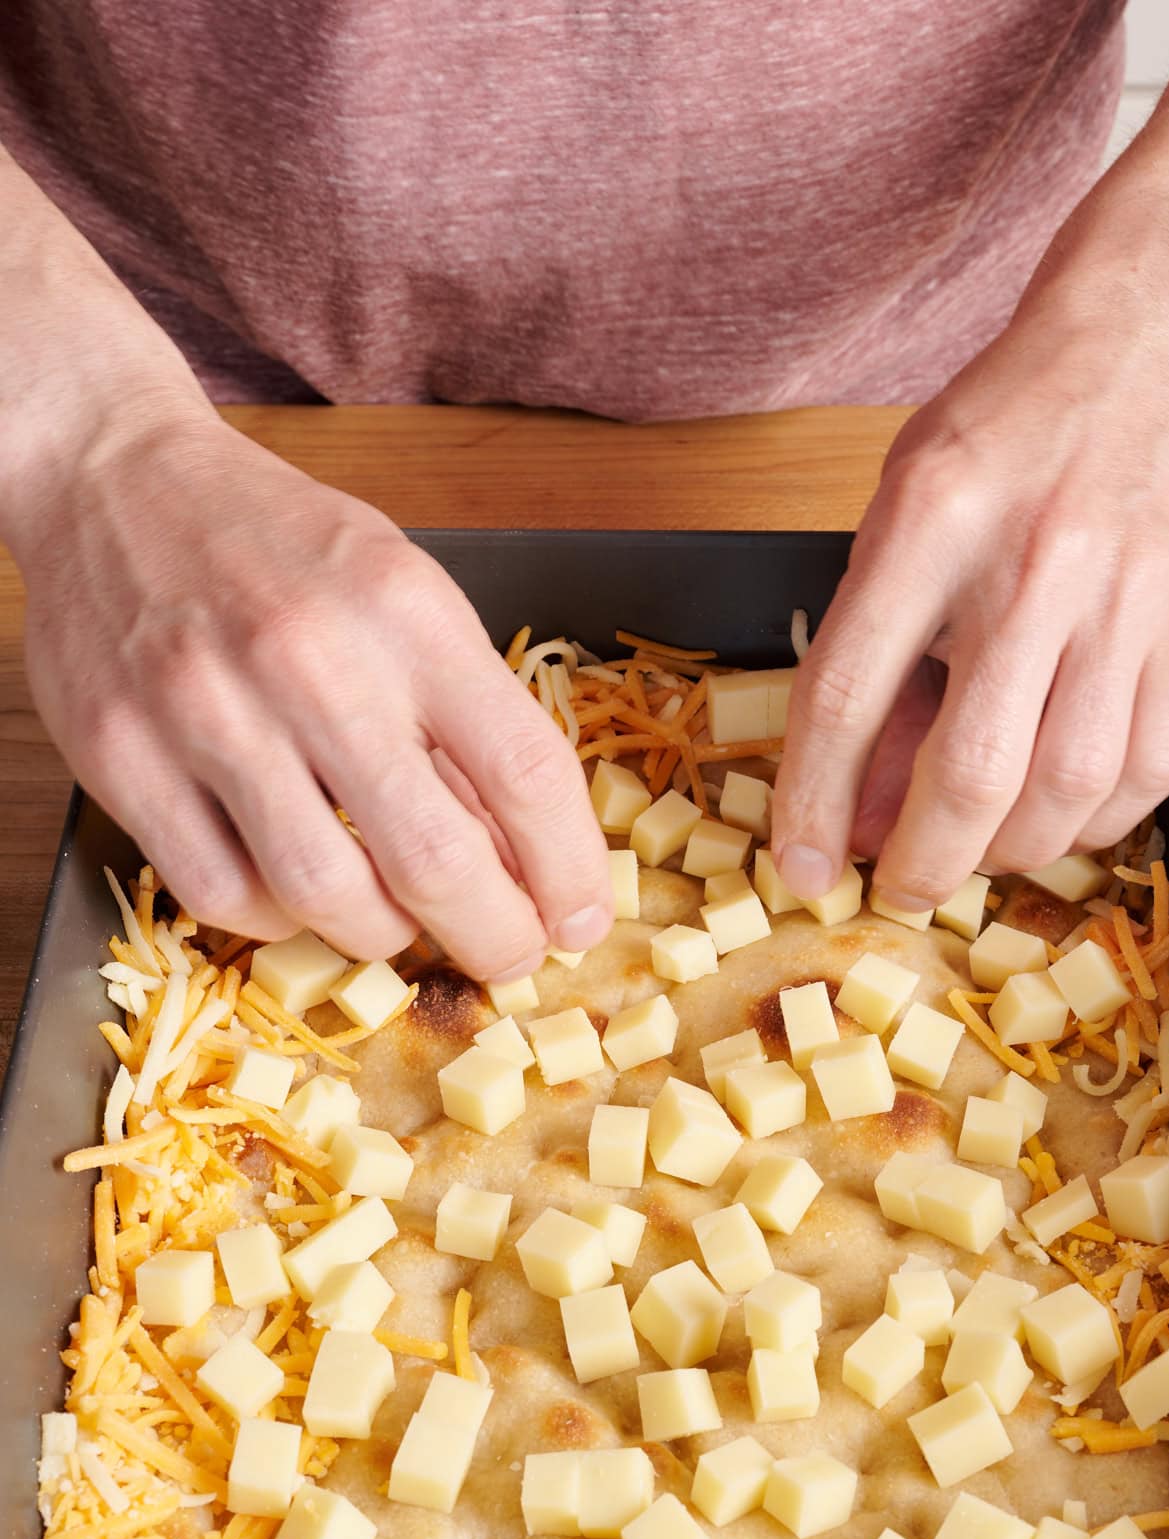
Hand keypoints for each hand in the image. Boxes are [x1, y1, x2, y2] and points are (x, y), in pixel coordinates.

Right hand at [14, 411, 611, 978]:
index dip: (568, 872)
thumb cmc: (280, 546)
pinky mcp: (125, 758)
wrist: (114, 480)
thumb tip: (526, 855)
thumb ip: (464, 713)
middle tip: (508, 955)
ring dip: (386, 938)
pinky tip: (301, 897)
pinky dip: (279, 922)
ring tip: (404, 925)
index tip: (580, 920)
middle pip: (433, 860)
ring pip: (327, 898)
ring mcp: (207, 715)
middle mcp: (309, 663)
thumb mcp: (403, 592)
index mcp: (403, 612)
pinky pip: (224, 895)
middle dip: (493, 936)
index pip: (524, 772)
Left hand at [771, 301, 1168, 907]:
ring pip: (1066, 788)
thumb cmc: (1001, 442)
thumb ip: (873, 656)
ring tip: (982, 848)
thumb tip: (855, 811)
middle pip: (970, 769)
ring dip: (1011, 851)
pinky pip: (1148, 772)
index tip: (803, 867)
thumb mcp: (900, 518)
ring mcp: (1127, 597)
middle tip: (904, 884)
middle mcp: (1032, 562)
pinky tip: (1060, 813)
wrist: (1138, 353)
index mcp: (929, 521)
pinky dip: (1094, 822)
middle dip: (924, 860)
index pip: (846, 694)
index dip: (813, 803)